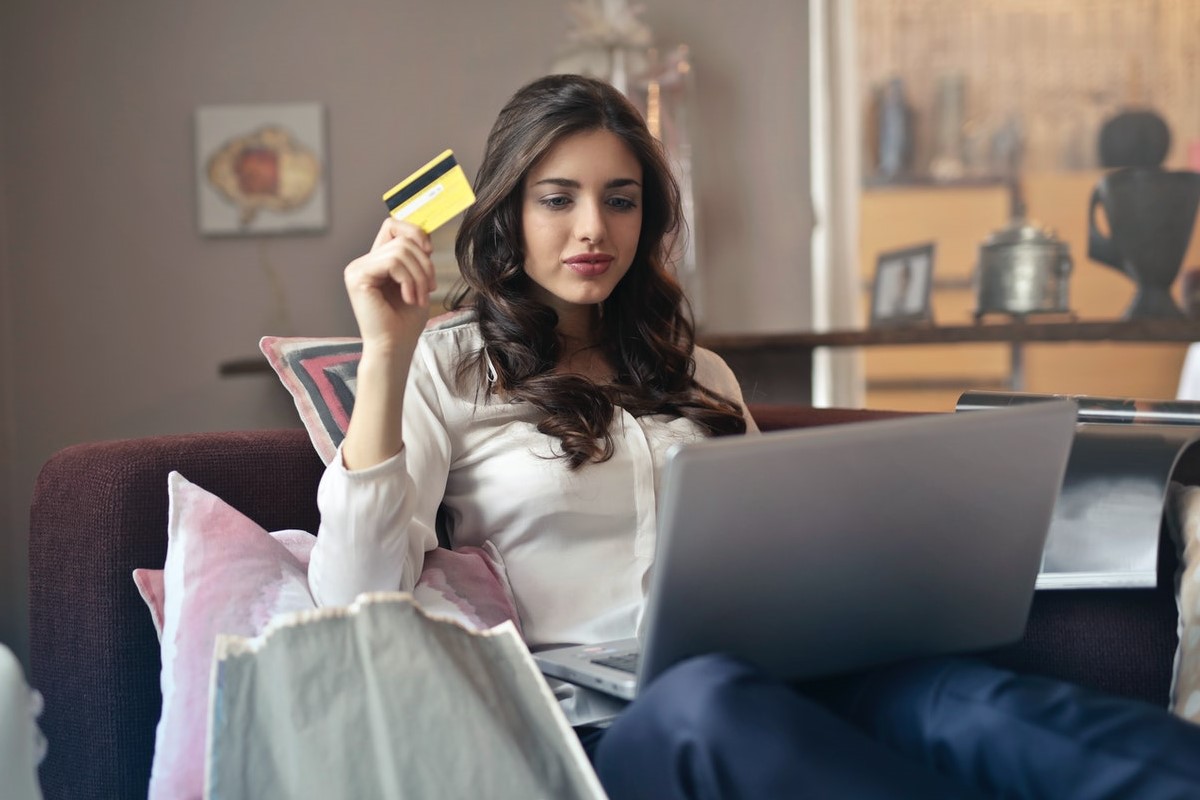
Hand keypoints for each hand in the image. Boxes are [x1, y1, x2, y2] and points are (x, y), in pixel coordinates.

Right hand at [343, 218, 437, 353]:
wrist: (394, 347)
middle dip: (424, 264)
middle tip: (430, 289)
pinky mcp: (357, 277)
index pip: (392, 225)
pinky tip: (409, 298)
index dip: (414, 232)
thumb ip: (417, 256)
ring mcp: (357, 268)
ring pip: (400, 251)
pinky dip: (409, 280)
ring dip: (419, 276)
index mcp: (375, 261)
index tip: (429, 252)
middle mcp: (363, 262)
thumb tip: (426, 233)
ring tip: (419, 297)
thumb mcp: (417, 281)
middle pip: (402, 240)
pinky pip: (392, 262)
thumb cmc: (405, 321)